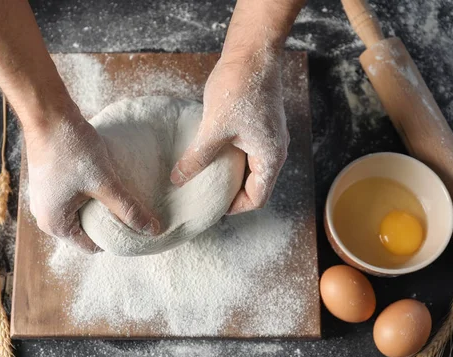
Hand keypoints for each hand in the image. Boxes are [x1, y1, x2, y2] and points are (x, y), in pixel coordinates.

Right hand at [26, 105, 160, 252]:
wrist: (48, 114)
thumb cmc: (72, 150)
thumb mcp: (105, 182)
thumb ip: (128, 208)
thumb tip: (152, 230)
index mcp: (55, 224)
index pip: (92, 246)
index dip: (116, 238)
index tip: (134, 227)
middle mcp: (45, 216)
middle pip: (86, 230)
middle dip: (108, 222)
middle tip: (131, 210)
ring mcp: (45, 199)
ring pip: (81, 212)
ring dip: (99, 206)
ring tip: (120, 195)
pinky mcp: (49, 183)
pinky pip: (74, 198)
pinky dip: (90, 194)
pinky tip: (105, 182)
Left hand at [170, 48, 289, 213]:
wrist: (252, 53)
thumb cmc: (239, 88)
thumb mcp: (213, 128)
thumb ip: (197, 158)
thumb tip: (178, 179)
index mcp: (270, 157)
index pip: (257, 198)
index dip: (234, 208)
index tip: (212, 206)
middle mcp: (275, 150)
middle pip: (255, 186)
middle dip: (231, 193)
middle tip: (205, 195)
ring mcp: (269, 137)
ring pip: (251, 168)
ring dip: (231, 175)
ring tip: (205, 176)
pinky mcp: (260, 125)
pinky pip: (248, 151)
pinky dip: (232, 159)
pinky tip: (211, 153)